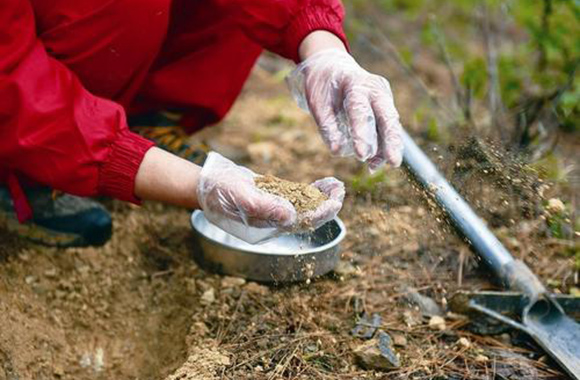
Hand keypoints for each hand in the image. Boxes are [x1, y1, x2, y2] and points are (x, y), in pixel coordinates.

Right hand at [197, 152, 344, 240]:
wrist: (207, 185)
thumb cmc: (220, 192)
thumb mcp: (241, 197)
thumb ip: (264, 207)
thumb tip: (291, 215)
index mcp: (269, 225)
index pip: (301, 223)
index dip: (319, 213)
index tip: (335, 202)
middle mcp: (275, 220)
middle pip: (308, 217)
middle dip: (327, 205)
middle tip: (341, 190)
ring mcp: (276, 208)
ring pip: (306, 206)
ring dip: (323, 197)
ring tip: (337, 185)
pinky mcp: (275, 197)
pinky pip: (299, 197)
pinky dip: (313, 191)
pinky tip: (325, 183)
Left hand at [287, 48, 403, 170]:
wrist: (331, 66)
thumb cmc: (322, 85)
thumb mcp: (317, 102)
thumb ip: (327, 126)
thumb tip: (337, 151)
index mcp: (356, 83)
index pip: (361, 110)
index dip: (363, 134)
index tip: (362, 156)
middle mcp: (376, 89)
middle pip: (388, 117)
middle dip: (391, 141)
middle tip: (393, 163)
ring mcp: (383, 98)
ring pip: (391, 125)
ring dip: (387, 148)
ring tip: (374, 167)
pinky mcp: (385, 108)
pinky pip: (387, 129)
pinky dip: (382, 147)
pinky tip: (374, 163)